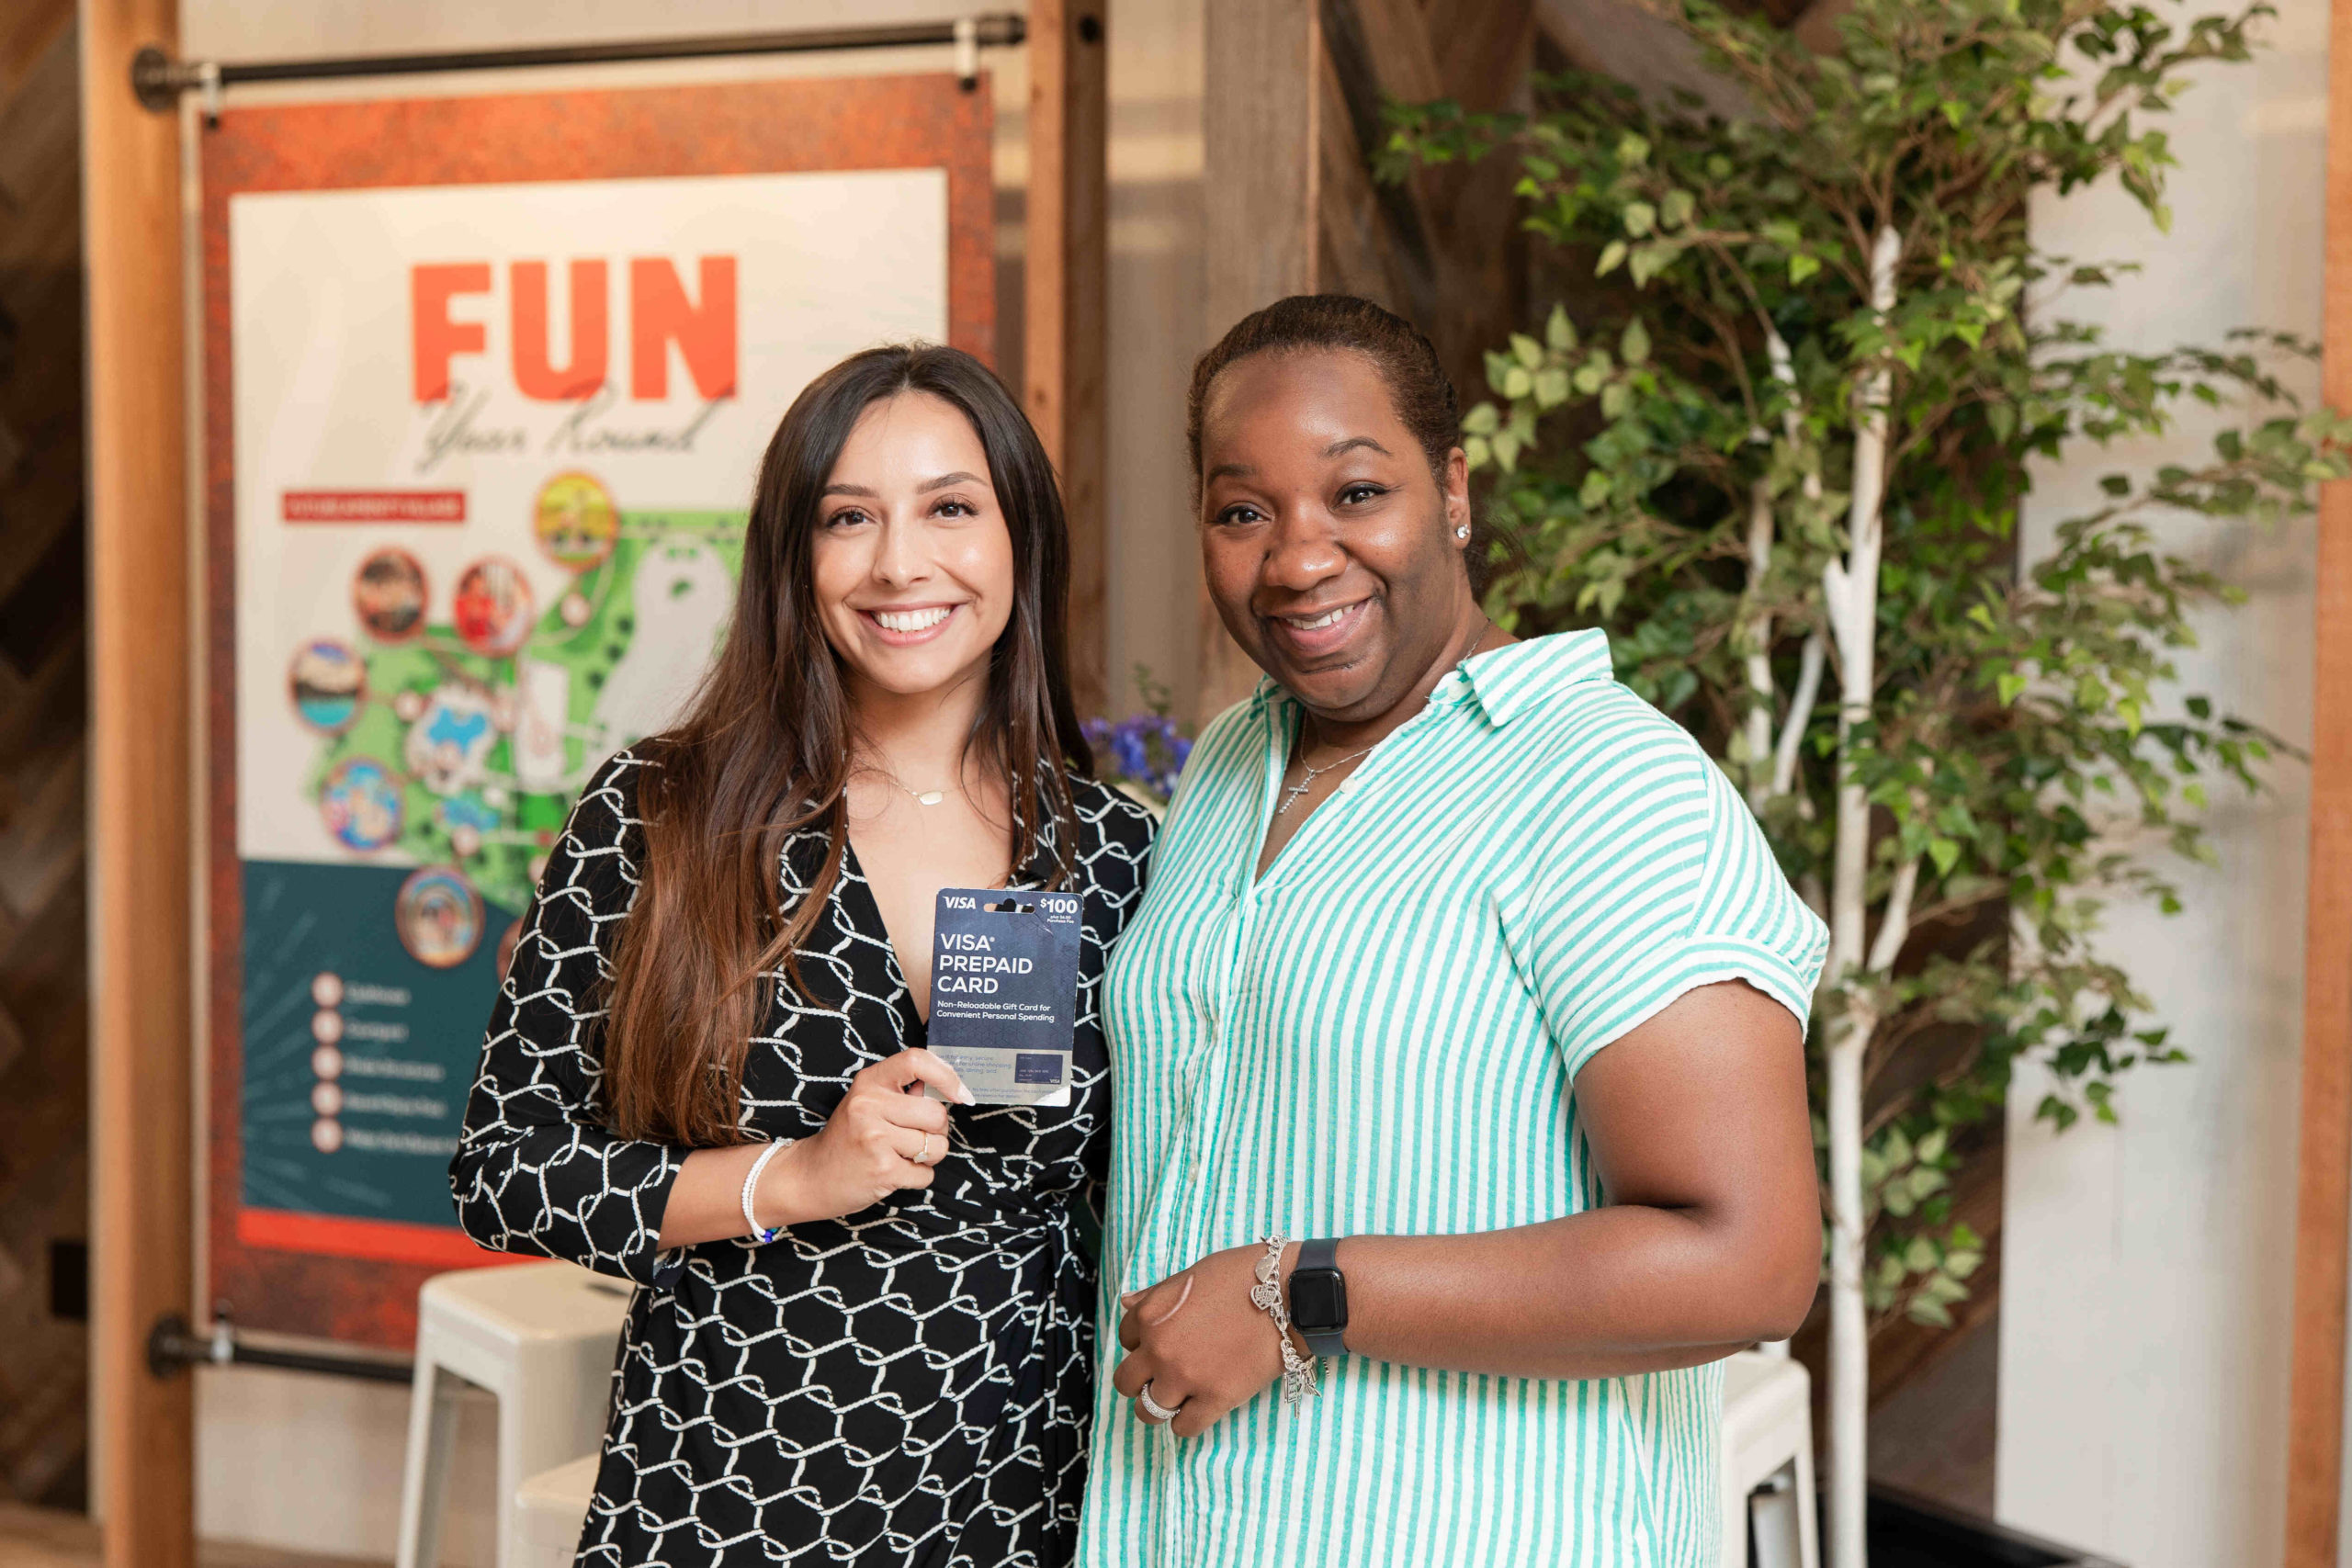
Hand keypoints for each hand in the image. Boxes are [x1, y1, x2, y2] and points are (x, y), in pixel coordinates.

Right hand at [759, 1048, 971, 1225]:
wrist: (809, 1176)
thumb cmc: (847, 1138)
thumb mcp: (866, 1103)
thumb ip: (902, 1093)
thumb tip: (948, 1088)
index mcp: (869, 1082)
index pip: (916, 1061)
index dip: (946, 1076)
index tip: (961, 1094)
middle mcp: (869, 1105)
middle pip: (937, 1114)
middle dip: (935, 1131)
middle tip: (914, 1138)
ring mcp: (875, 1138)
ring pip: (936, 1146)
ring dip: (928, 1157)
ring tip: (901, 1156)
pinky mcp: (882, 1170)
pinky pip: (925, 1173)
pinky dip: (917, 1177)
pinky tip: (894, 1173)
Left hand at [1110, 1242, 1295, 1438]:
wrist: (1289, 1294)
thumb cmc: (1243, 1274)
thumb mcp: (1192, 1274)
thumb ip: (1157, 1294)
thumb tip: (1127, 1304)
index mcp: (1151, 1315)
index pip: (1124, 1339)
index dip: (1142, 1342)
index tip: (1161, 1342)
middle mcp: (1160, 1349)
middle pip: (1126, 1381)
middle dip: (1141, 1379)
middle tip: (1162, 1374)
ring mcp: (1186, 1378)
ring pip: (1148, 1411)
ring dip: (1159, 1405)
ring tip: (1178, 1397)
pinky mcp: (1215, 1399)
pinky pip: (1184, 1428)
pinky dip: (1187, 1421)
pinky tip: (1199, 1407)